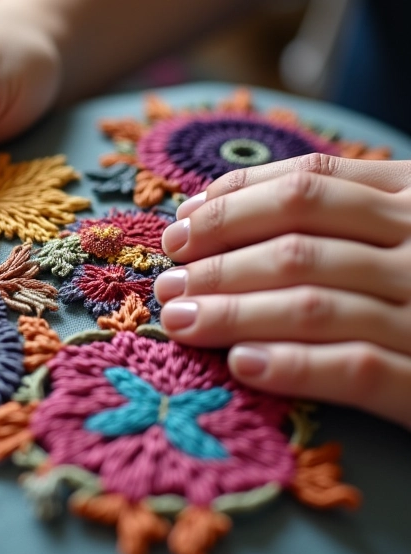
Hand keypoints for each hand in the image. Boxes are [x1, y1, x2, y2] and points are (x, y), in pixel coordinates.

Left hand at [154, 154, 410, 429]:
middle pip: (297, 240)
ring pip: (312, 302)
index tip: (179, 226)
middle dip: (218, 258)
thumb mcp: (402, 223)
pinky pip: (355, 368)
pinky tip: (242, 365)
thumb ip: (338, 207)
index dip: (231, 203)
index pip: (306, 185)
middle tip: (166, 280)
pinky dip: (293, 364)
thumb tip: (214, 206)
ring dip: (233, 310)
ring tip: (179, 319)